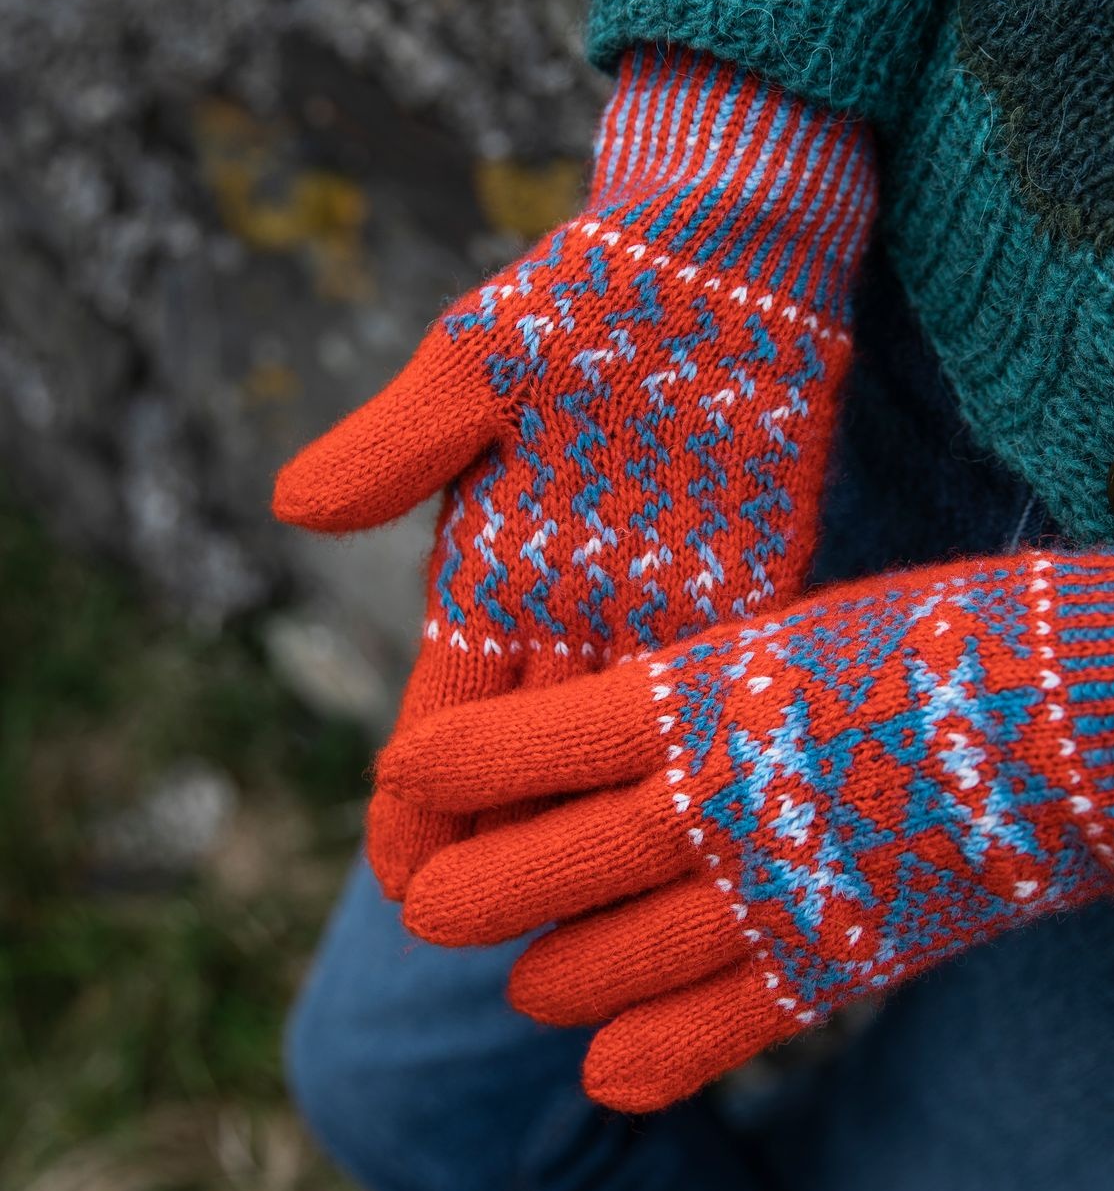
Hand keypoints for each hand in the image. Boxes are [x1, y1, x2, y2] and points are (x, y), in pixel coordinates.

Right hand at [273, 46, 875, 898]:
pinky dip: (693, 759)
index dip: (413, 801)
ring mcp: (659, 606)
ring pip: (612, 748)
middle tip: (483, 936)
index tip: (400, 878)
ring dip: (593, 826)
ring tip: (590, 917)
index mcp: (493, 569)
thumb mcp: (476, 364)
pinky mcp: (747, 588)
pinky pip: (711, 694)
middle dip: (500, 848)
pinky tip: (705, 825)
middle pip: (524, 758)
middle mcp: (571, 608)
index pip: (440, 716)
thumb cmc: (585, 299)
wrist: (718, 254)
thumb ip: (398, 445)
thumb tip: (289, 510)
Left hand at [376, 554, 1113, 1109]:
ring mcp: (769, 891)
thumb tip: (604, 718)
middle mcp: (705, 799)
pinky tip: (604, 1071)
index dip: (441, 769)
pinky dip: (648, 1057)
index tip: (406, 777)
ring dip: (549, 979)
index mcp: (687, 693)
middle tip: (428, 906)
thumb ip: (690, 688)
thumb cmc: (937, 632)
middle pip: (532, 869)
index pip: (511, 746)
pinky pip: (714, 1030)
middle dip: (463, 893)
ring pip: (605, 962)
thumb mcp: (787, 626)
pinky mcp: (836, 961)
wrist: (1087, 707)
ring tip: (529, 986)